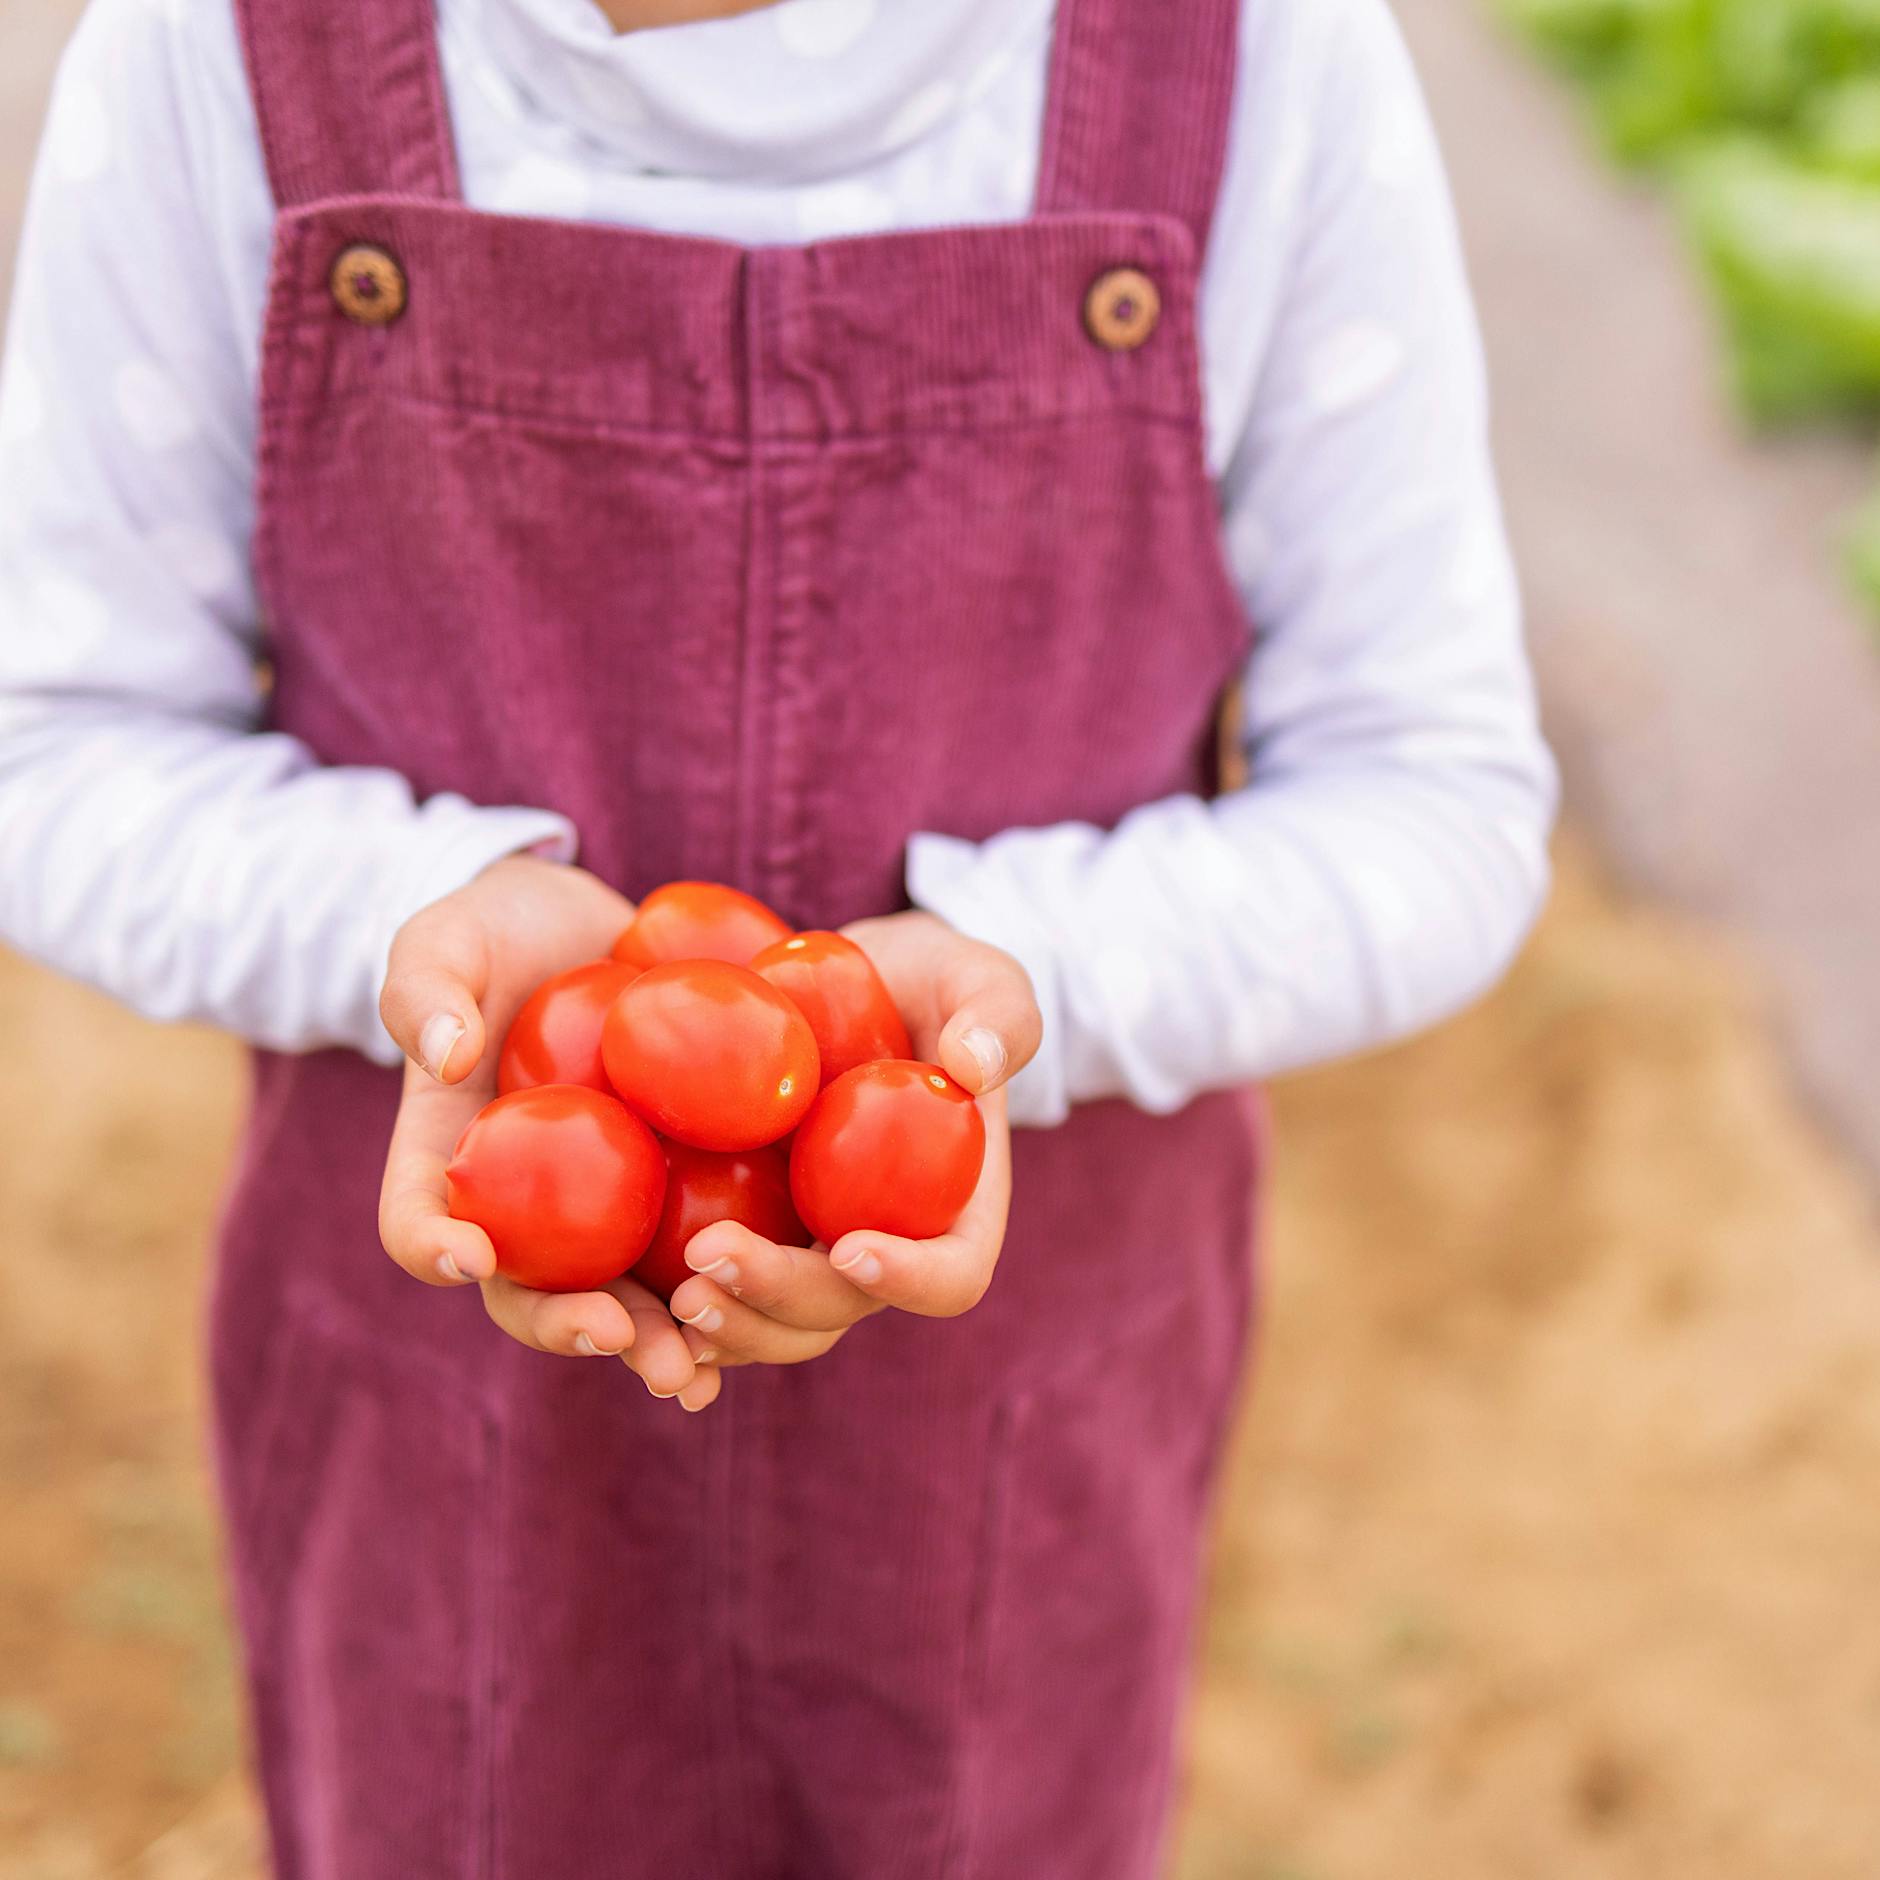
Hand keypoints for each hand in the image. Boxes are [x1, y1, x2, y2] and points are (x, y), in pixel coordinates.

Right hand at [375, 856, 720, 1411]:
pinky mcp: (687, 1188)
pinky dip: (739, 1288)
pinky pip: (710, 1247)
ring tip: (697, 1371)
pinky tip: (781, 1301)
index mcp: (452, 1158)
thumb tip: (445, 1052)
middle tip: (621, 1340)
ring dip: (661, 1340)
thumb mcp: (448, 936)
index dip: (434, 1246)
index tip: (471, 1257)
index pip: (419, 1219)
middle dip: (574, 1327)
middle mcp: (529, 1206)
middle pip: (534, 1291)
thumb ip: (427, 984)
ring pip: (627, 1295)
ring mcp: (610, 1206)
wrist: (594, 929)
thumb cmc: (500, 932)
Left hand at [666, 912, 1040, 1368]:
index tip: (853, 1246)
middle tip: (711, 1259)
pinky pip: (718, 1289)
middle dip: (778, 1299)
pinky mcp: (750, 1232)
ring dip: (726, 1322)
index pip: (950, 1275)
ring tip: (670, 1290)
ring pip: (774, 1324)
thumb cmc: (930, 983)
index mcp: (954, 1213)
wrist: (851, 985)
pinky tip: (625, 1300)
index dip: (909, 1279)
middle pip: (840, 1311)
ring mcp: (810, 1250)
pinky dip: (676, 1311)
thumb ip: (996, 1012)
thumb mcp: (976, 977)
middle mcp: (882, 1250)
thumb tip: (975, 1064)